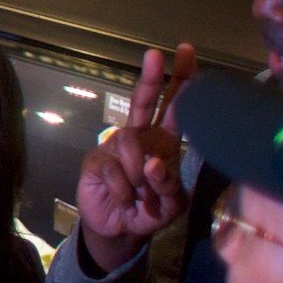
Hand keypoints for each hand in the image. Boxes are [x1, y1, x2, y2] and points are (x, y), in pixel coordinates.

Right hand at [76, 44, 194, 270]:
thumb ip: (170, 185)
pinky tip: (125, 200)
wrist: (120, 231)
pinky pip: (113, 167)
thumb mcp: (173, 205)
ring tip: (141, 195)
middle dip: (151, 77)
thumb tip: (154, 162)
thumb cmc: (151, 212)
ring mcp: (115, 147)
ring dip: (139, 172)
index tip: (186, 51)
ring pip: (130, 140)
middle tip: (154, 54)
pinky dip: (124, 189)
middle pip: (144, 101)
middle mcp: (140, 138)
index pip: (176, 107)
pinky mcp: (96, 161)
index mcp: (164, 142)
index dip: (182, 80)